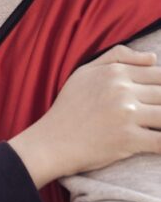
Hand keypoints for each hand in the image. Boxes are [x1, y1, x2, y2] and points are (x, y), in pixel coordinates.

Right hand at [9, 46, 160, 187]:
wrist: (51, 142)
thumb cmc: (68, 108)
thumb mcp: (85, 72)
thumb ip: (118, 57)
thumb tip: (153, 58)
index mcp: (115, 73)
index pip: (159, 74)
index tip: (156, 99)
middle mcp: (123, 91)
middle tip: (153, 114)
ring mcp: (127, 115)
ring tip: (156, 125)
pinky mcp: (128, 140)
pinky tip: (160, 145)